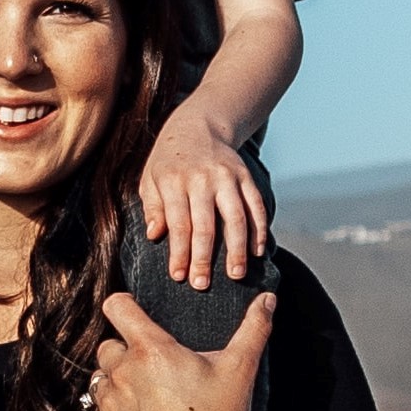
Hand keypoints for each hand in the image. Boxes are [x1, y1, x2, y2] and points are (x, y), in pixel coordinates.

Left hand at [90, 290, 270, 410]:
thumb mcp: (240, 370)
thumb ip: (254, 328)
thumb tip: (267, 300)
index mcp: (151, 350)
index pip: (117, 307)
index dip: (122, 304)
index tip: (131, 310)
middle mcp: (122, 373)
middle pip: (108, 347)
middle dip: (125, 352)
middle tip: (154, 368)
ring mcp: (109, 405)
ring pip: (101, 382)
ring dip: (118, 384)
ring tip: (150, 398)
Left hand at [133, 110, 270, 286]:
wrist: (199, 125)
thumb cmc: (168, 162)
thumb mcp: (150, 179)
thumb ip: (153, 207)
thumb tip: (155, 235)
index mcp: (174, 181)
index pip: (178, 223)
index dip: (179, 252)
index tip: (179, 277)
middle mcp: (202, 179)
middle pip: (206, 224)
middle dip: (203, 258)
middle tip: (203, 284)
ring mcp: (227, 177)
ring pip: (236, 217)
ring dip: (237, 248)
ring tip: (236, 274)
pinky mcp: (246, 177)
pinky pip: (255, 205)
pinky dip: (259, 229)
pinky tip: (257, 251)